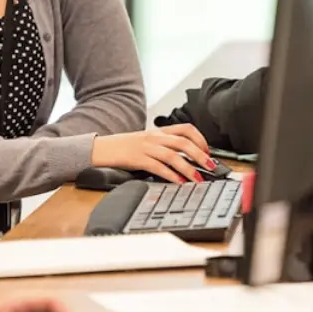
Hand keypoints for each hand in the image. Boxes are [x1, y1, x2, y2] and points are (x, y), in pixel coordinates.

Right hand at [91, 123, 214, 182]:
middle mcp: (154, 137)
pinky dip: (171, 175)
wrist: (101, 148)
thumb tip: (186, 158)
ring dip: (189, 168)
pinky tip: (179, 182)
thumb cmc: (124, 147)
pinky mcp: (137, 159)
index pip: (186, 129)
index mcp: (159, 131)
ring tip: (198, 178)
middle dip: (200, 155)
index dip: (200, 139)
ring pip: (173, 155)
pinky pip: (158, 167)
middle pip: (183, 142)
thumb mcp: (146, 141)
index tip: (208, 151)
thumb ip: (164, 145)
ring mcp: (146, 147)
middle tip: (211, 166)